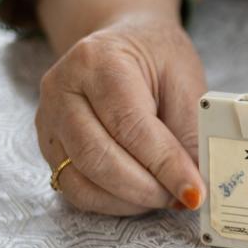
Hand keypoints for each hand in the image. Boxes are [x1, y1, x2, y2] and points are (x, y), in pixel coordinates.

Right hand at [36, 14, 206, 214]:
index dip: (165, 164)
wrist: (126, 45)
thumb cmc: (157, 58)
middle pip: (99, 157)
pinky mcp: (51, 146)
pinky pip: (76, 189)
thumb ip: (190, 131)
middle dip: (147, 188)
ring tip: (167, 195)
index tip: (194, 191)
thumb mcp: (184, 80)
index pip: (130, 125)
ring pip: (82, 180)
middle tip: (183, 198)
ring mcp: (50, 120)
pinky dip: (113, 202)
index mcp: (98, 61)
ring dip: (130, 199)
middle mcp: (62, 90)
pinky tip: (142, 195)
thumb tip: (197, 182)